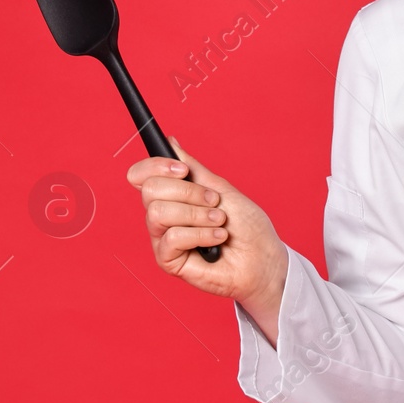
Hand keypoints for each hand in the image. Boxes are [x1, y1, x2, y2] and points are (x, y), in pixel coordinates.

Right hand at [126, 138, 289, 341]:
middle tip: (214, 202)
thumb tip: (171, 142)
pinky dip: (201, 234)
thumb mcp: (221, 189)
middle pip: (149, 190)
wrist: (262, 257)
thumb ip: (193, 168)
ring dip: (197, 215)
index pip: (141, 175)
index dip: (156, 166)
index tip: (183, 170)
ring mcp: (163, 238)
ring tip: (219, 223)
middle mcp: (162, 215)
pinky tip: (217, 240)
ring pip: (158, 213)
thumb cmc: (246, 226)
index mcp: (172, 195)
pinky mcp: (168, 260)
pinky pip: (171, 237)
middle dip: (189, 193)